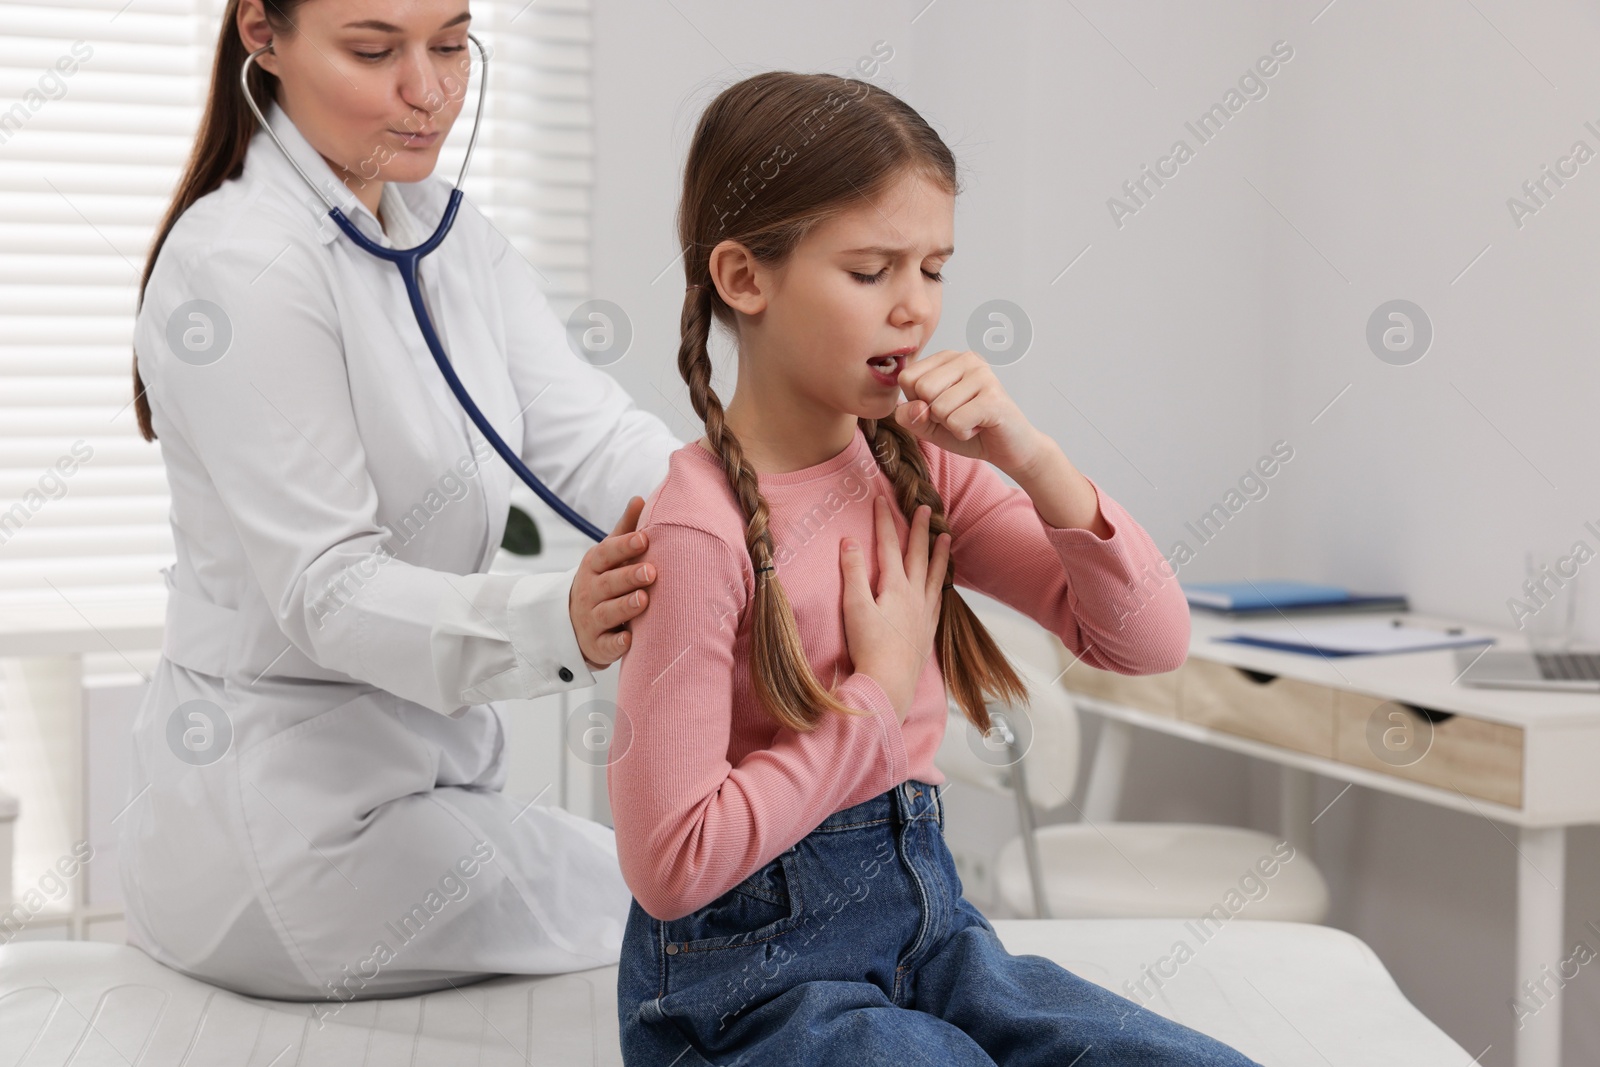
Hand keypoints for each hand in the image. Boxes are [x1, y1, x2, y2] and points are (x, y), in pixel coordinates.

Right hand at [569, 496, 655, 669]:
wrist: (574, 623)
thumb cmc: (602, 582)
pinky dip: (617, 643)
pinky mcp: (596, 644)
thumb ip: (624, 530)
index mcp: (594, 566)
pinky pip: (606, 644)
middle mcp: (589, 591)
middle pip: (608, 583)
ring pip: (607, 612)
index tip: (644, 539)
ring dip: (625, 606)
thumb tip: (640, 498)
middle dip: (628, 576)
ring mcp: (591, 619)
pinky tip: (629, 638)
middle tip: (651, 571)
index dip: (624, 546)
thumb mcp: (608, 556)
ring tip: (643, 599)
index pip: (606, 553)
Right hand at [839, 496, 950, 721]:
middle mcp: (914, 595)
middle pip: (917, 554)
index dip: (884, 521)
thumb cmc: (868, 646)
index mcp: (895, 586)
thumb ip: (853, 572)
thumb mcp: (854, 606)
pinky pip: (939, 597)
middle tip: (925, 507)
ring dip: (939, 553)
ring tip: (946, 536)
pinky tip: (942, 583)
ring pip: (935, 574)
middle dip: (919, 529)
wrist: (889, 682)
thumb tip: (849, 540)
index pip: (888, 545)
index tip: (881, 500)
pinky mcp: (928, 628)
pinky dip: (941, 583)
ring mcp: (924, 612)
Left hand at [893, 348, 1048, 478]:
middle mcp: (966, 358)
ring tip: (972, 419)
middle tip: (960, 413)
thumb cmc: (968, 429)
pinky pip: (956, 422)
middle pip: (922, 389)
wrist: (1008, 448)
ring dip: (952, 425)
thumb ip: (908, 415)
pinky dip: (964, 433)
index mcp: (947, 358)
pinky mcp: (993, 396)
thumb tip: (916, 407)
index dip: (918, 402)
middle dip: (935, 414)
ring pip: (938, 407)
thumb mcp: (927, 424)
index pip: (907, 377)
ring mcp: (982, 374)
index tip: (943, 406)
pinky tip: (981, 425)